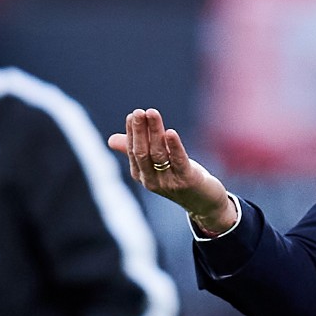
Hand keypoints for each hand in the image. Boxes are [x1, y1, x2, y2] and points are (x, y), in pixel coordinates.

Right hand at [107, 108, 237, 232]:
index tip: (133, 115)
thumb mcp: (157, 164)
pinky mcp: (186, 181)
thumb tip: (110, 140)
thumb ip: (137, 152)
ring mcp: (169, 182)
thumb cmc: (179, 179)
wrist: (204, 204)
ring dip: (154, 132)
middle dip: (139, 131)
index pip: (133, 151)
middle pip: (142, 152)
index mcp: (142, 175)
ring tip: (152, 113)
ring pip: (159, 154)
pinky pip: (178, 161)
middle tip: (139, 112)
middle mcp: (152, 181)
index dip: (132, 133)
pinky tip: (170, 132)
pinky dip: (174, 146)